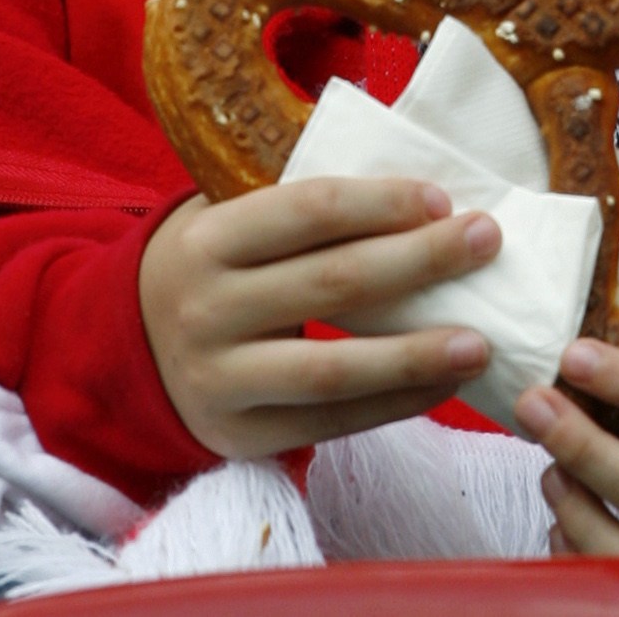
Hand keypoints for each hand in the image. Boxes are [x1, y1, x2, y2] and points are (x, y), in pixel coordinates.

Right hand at [139, 178, 499, 457]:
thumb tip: (412, 183)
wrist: (130, 349)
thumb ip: (296, 204)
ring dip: (416, 354)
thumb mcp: (227, 217)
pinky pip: (331, 422)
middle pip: (333, 283)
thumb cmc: (212, 263)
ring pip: (334, 368)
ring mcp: (221, 379)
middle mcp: (208, 308)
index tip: (443, 199)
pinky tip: (442, 384)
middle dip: (421, 260)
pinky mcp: (241, 435)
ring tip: (480, 340)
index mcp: (208, 238)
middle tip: (488, 240)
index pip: (308, 210)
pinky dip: (393, 405)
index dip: (381, 202)